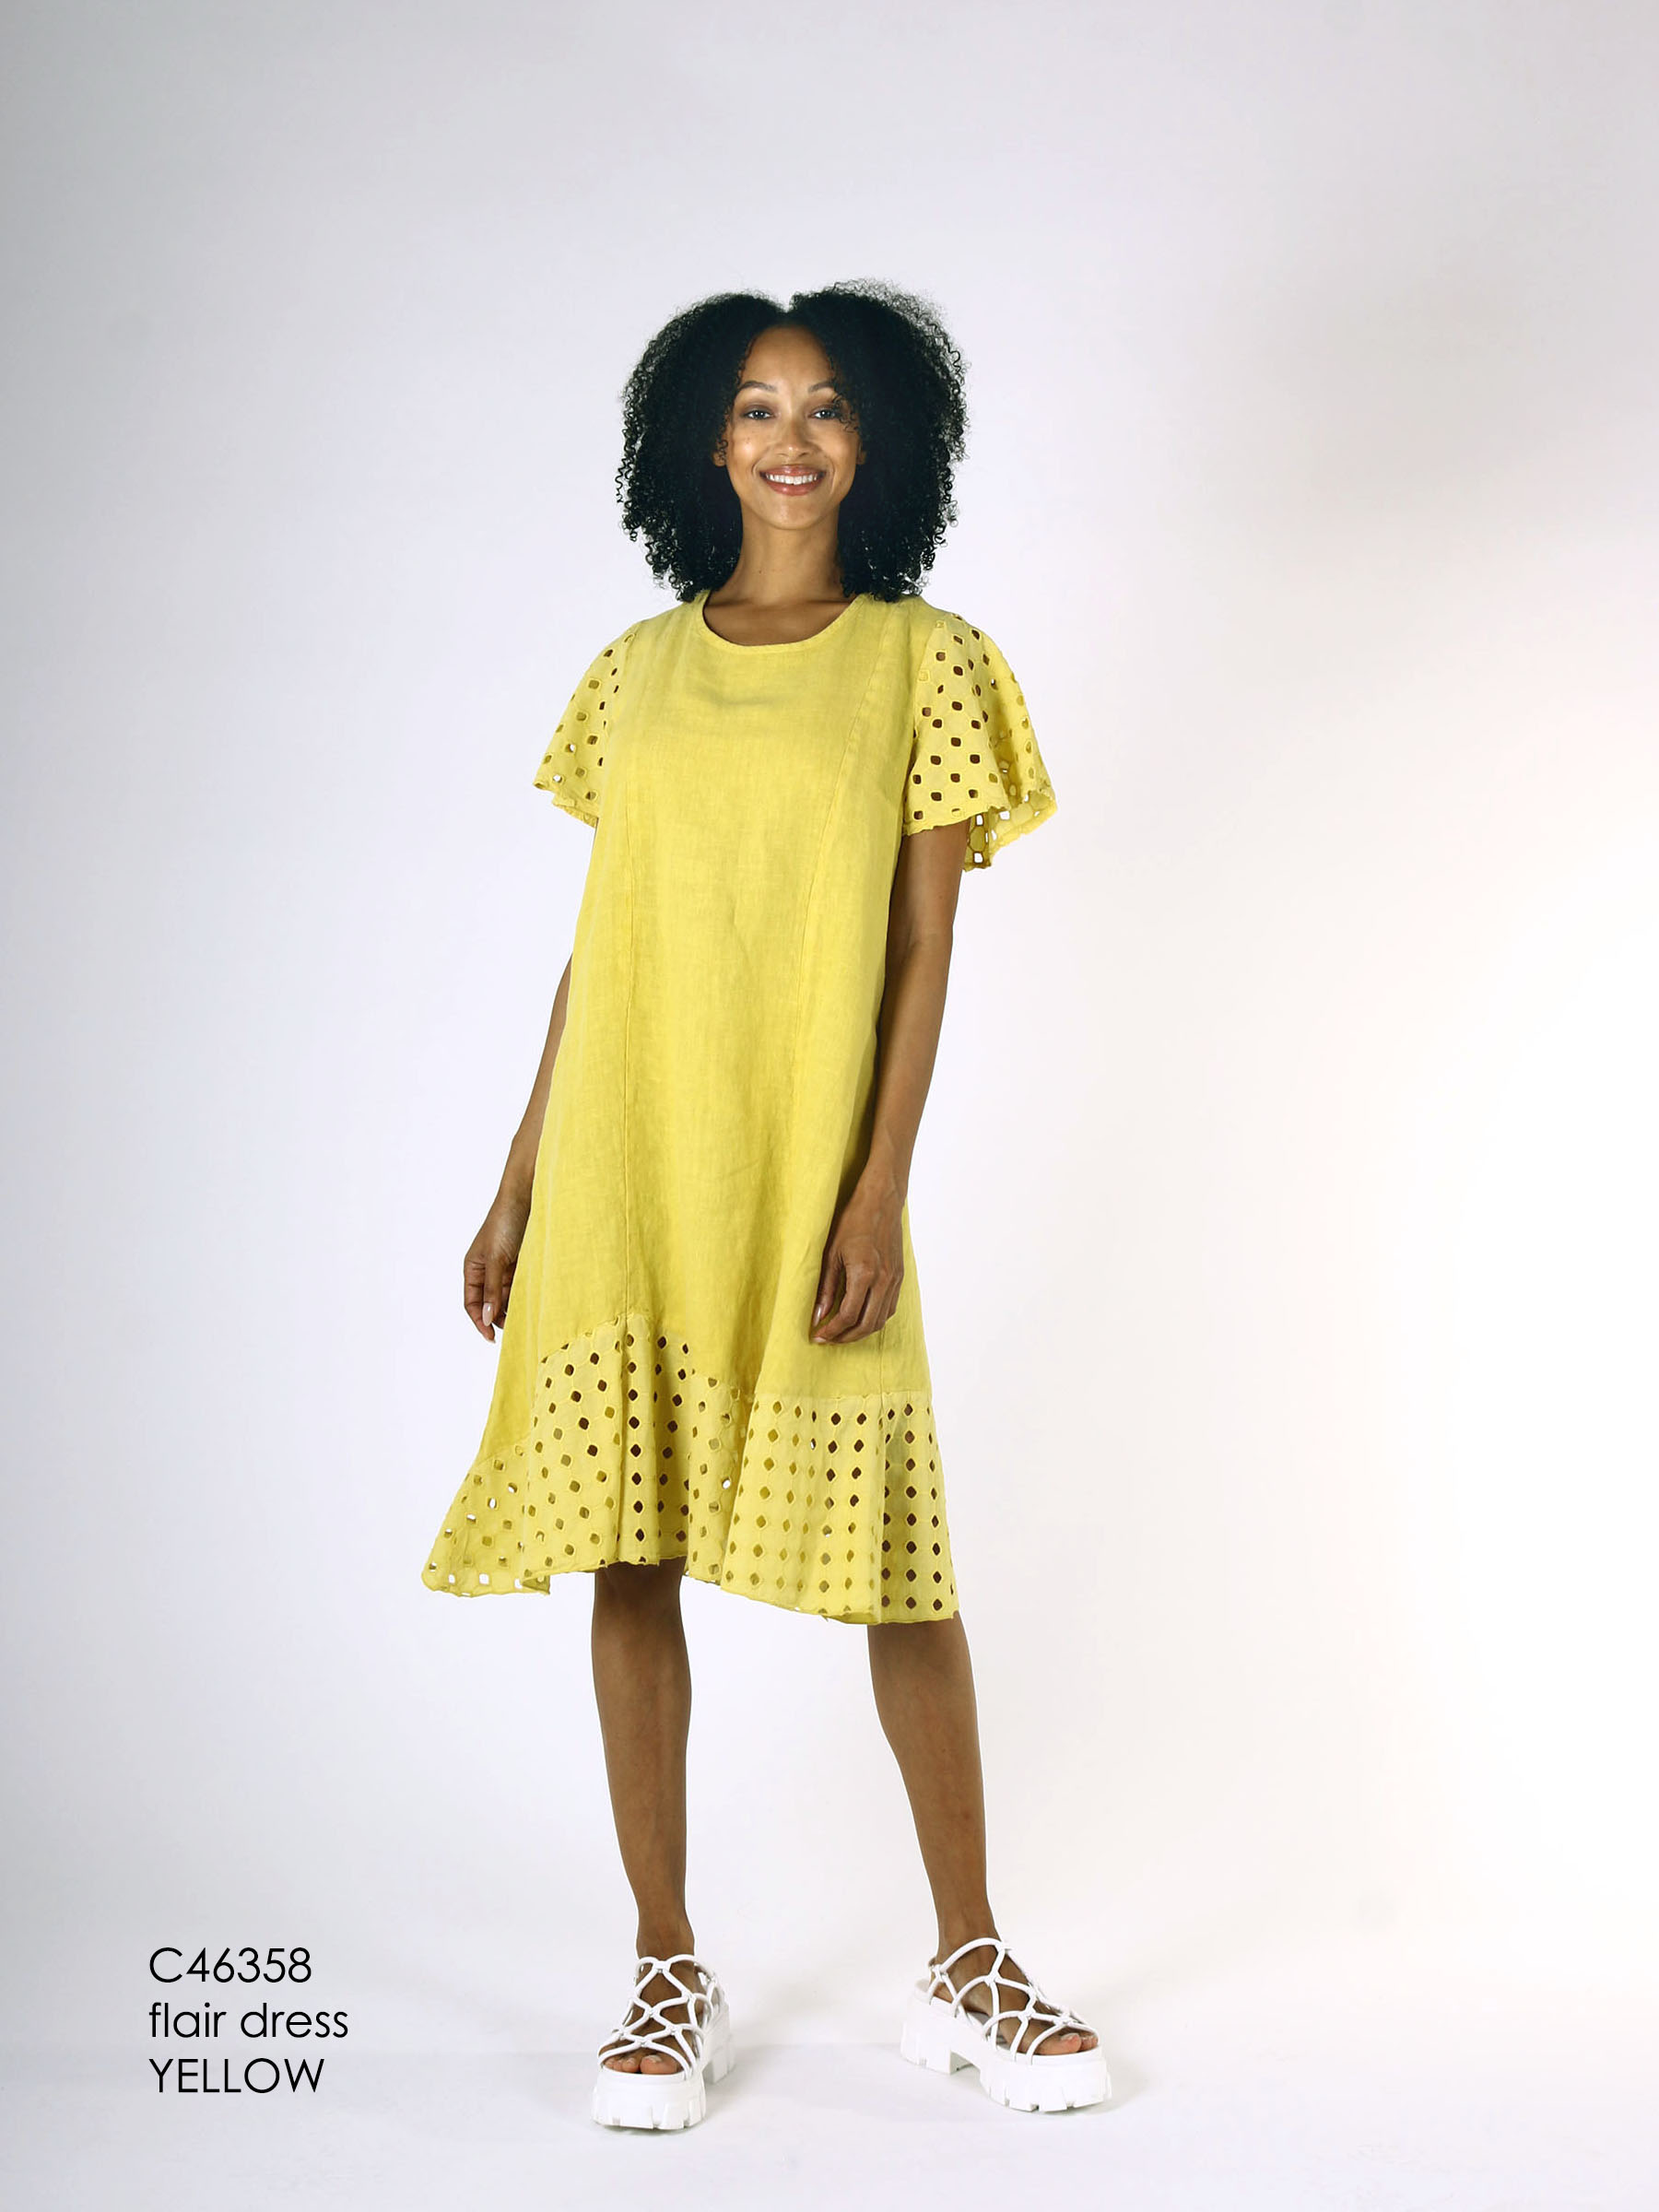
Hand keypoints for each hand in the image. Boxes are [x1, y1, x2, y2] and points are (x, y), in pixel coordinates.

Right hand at [463, 1181, 532, 1340]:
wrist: (527, 1197)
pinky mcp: (521, 1264)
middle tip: (514, 1330)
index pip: (471, 1303)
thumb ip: (493, 1290)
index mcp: (473, 1268)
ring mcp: (504, 1268)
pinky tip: (533, 1303)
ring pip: (506, 1297)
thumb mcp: (497, 1259)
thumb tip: (488, 1318)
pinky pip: (520, 1287)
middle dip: (499, 1318)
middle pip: (489, 1304)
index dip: (479, 1321)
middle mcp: (486, 1271)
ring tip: (525, 1318)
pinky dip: (524, 1296)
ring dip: (513, 1308)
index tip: (491, 1337)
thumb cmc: (505, 1223)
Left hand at [811, 1179, 902, 1343]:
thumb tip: (818, 1315)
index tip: (818, 1335)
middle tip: (828, 1339)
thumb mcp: (831, 1253)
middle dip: (846, 1337)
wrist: (881, 1202)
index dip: (832, 1330)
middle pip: (866, 1325)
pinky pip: (889, 1308)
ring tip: (842, 1332)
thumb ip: (825, 1287)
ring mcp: (895, 1280)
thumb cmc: (852, 1222)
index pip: (848, 1316)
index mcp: (865, 1274)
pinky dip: (874, 1319)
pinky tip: (860, 1317)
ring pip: (881, 1320)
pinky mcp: (900, 1277)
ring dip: (861, 1331)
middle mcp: (884, 1281)